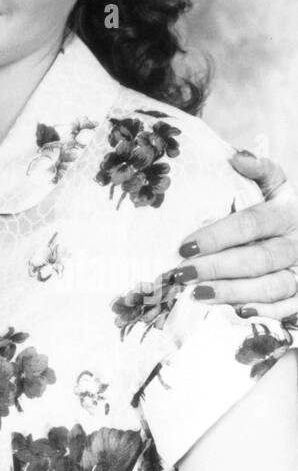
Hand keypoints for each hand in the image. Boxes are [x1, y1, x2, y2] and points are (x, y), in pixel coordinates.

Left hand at [173, 153, 297, 321]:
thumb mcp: (276, 183)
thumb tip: (236, 158)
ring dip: (234, 292)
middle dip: (218, 267)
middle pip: (259, 258)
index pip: (251, 223)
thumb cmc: (281, 206)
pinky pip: (290, 307)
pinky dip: (266, 312)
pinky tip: (237, 312)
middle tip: (183, 273)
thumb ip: (260, 170)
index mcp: (288, 211)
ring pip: (273, 286)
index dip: (217, 236)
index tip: (184, 246)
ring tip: (199, 295)